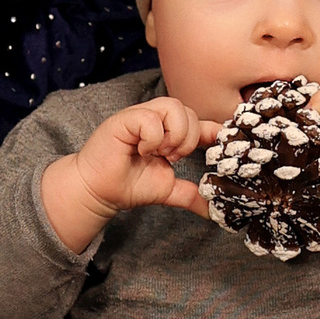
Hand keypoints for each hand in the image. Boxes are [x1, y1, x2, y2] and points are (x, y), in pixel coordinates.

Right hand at [41, 97, 214, 252]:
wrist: (99, 191)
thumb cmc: (127, 185)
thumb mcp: (167, 190)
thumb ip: (191, 194)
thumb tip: (213, 210)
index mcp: (168, 132)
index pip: (199, 122)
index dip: (213, 130)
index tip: (220, 144)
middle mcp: (156, 119)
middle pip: (189, 111)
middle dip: (188, 139)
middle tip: (173, 158)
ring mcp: (140, 116)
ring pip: (173, 107)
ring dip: (173, 135)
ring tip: (159, 153)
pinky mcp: (124, 119)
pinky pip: (150, 118)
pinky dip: (152, 138)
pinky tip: (142, 151)